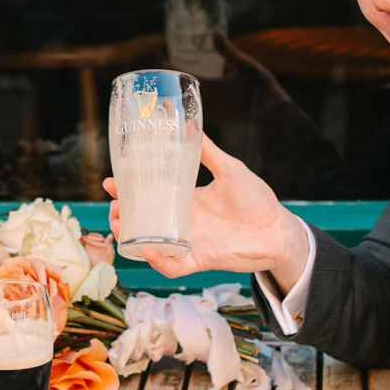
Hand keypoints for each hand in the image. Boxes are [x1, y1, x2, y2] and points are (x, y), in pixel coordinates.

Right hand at [104, 133, 309, 286]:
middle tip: (113, 206)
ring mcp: (190, 241)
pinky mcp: (200, 259)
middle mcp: (184, 221)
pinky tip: (147, 249)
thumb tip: (190, 124)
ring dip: (132, 238)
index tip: (111, 180)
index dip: (128, 190)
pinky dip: (159, 261)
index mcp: (187, 200)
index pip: (150, 194)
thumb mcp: (230, 169)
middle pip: (144, 221)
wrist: (278, 229)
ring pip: (151, 244)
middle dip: (122, 215)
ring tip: (119, 226)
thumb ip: (209, 151)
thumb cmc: (256, 200)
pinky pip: (174, 265)